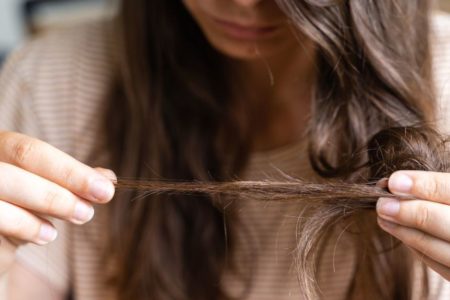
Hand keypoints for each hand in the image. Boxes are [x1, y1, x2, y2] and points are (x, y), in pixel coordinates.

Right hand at [0, 131, 114, 272]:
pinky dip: (23, 226)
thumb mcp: (49, 190)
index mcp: (0, 147)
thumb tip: (108, 179)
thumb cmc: (22, 206)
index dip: (70, 171)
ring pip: (2, 187)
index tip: (106, 189)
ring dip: (46, 205)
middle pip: (14, 169)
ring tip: (77, 219)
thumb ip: (74, 182)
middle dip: (57, 191)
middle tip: (89, 212)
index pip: (31, 152)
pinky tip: (47, 235)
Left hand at [376, 170, 449, 279]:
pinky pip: (443, 267)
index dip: (424, 185)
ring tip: (383, 216)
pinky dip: (420, 249)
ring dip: (407, 233)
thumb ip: (442, 186)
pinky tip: (402, 233)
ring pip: (441, 250)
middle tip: (381, 203)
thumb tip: (399, 183)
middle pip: (446, 223)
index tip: (393, 181)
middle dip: (410, 213)